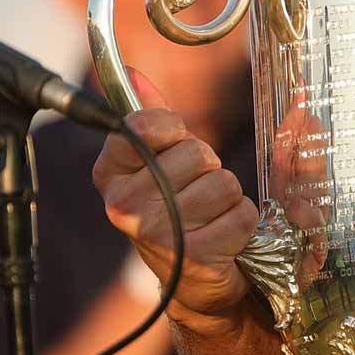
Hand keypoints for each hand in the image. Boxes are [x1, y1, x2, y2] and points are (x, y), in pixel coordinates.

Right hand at [94, 67, 259, 338]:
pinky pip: (241, 214)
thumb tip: (132, 72)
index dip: (173, 131)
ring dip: (229, 200)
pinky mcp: (192, 255)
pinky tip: (224, 241)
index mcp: (110, 173)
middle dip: (209, 169)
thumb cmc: (180, 210)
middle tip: (196, 195)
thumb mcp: (161, 158)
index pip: (146, 124)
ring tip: (210, 219)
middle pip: (196, 153)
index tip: (173, 148)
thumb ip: (150, 115)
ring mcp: (155, 231)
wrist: (195, 282)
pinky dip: (244, 225)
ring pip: (222, 183)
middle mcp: (123, 204)